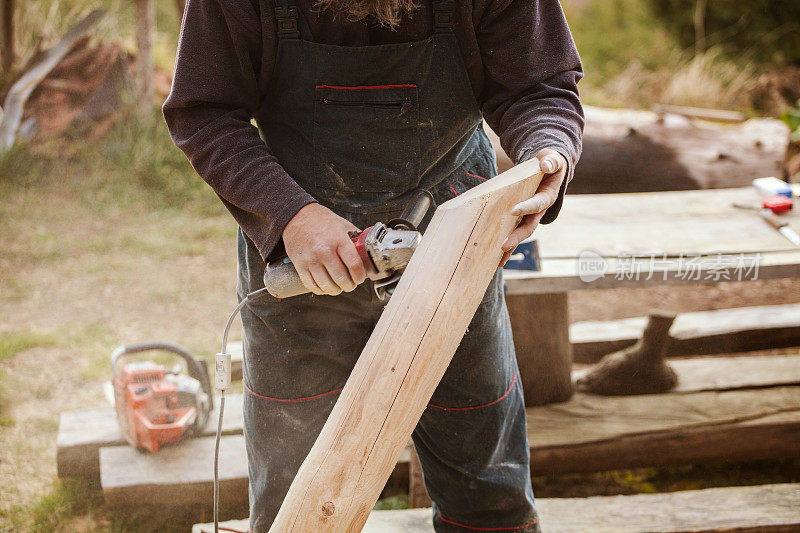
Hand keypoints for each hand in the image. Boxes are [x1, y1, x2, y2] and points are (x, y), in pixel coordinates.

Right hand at [282, 203, 367, 295]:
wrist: (295, 216)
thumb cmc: (319, 219)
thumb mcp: (342, 224)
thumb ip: (356, 238)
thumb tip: (367, 252)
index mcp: (338, 240)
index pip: (354, 265)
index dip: (360, 276)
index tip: (360, 277)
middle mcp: (324, 251)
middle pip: (342, 279)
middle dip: (350, 285)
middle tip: (351, 283)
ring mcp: (311, 259)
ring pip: (327, 285)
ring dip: (336, 290)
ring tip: (339, 287)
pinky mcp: (300, 265)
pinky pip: (312, 285)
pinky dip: (321, 290)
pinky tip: (326, 286)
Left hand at [499, 149, 566, 266]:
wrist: (548, 170)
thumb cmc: (549, 163)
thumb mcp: (552, 159)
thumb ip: (550, 161)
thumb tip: (545, 165)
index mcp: (547, 197)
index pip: (537, 204)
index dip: (527, 207)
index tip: (513, 210)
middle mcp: (539, 211)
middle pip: (528, 226)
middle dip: (516, 237)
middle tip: (503, 246)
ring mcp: (530, 217)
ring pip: (520, 234)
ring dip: (510, 246)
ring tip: (498, 260)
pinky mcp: (522, 218)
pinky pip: (514, 232)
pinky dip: (507, 244)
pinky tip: (496, 256)